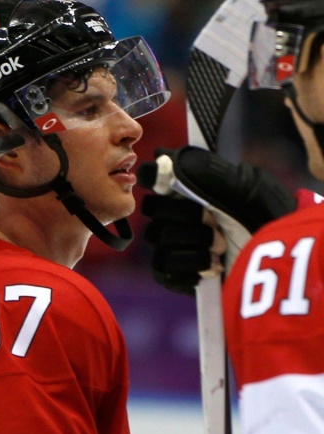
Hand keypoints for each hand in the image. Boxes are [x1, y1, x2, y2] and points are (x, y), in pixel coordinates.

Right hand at [138, 146, 295, 294]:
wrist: (280, 259)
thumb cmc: (265, 217)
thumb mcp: (244, 186)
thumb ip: (206, 170)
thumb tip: (165, 159)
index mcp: (190, 186)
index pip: (152, 175)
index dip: (153, 176)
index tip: (166, 181)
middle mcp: (176, 213)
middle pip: (154, 209)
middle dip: (187, 216)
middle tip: (215, 222)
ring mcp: (173, 245)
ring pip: (159, 239)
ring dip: (195, 244)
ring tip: (222, 248)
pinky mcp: (174, 275)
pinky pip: (163, 270)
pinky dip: (192, 267)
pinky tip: (213, 266)